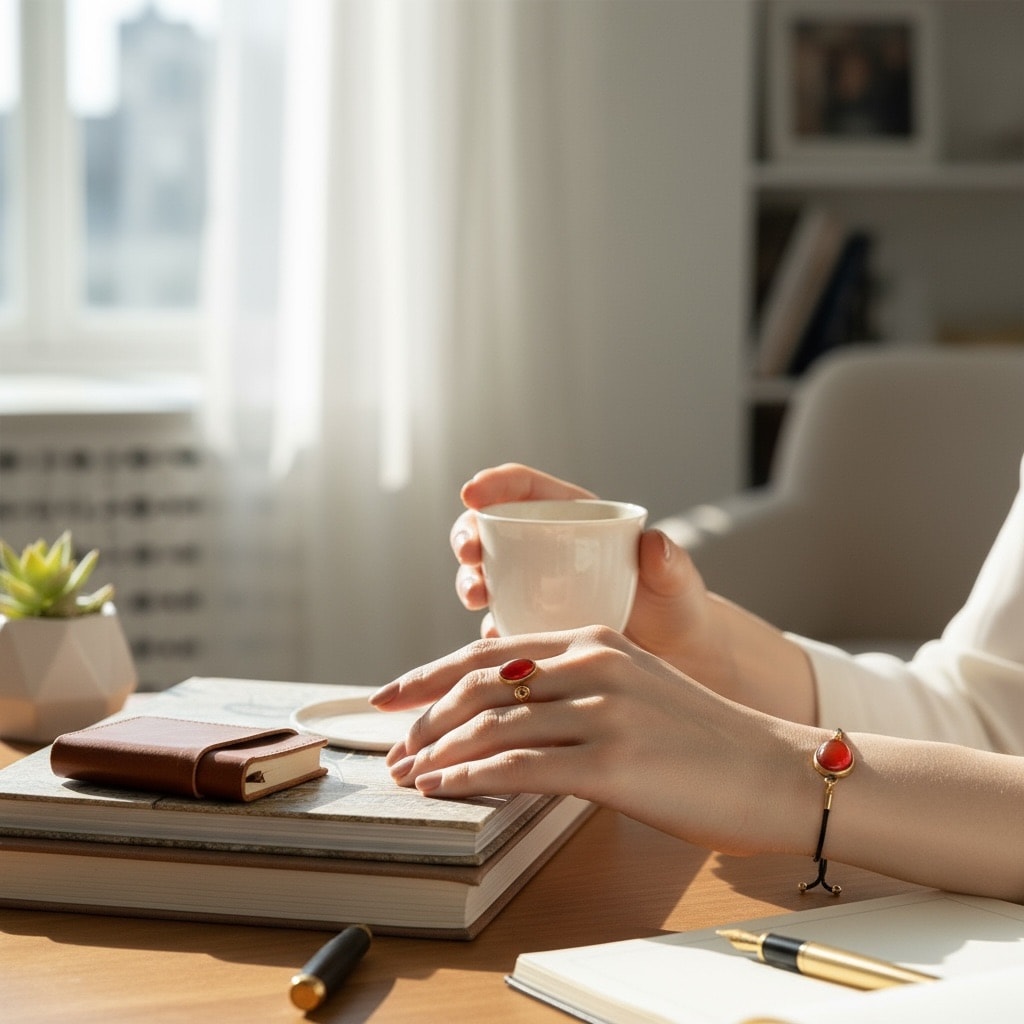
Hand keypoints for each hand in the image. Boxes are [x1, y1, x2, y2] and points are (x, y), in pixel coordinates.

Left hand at [370, 627, 817, 856]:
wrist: (776, 771)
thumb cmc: (703, 738)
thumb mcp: (634, 687)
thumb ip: (573, 686)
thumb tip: (505, 714)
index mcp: (595, 638)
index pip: (490, 651)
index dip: (431, 674)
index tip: (392, 697)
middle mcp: (594, 664)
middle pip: (479, 684)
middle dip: (422, 718)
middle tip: (392, 748)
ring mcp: (603, 711)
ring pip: (491, 726)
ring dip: (436, 753)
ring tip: (408, 776)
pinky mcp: (612, 763)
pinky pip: (518, 769)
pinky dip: (469, 778)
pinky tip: (443, 789)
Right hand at [452, 464, 727, 684]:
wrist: (674, 658)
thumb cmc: (676, 607)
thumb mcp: (677, 581)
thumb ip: (670, 562)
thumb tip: (655, 543)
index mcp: (574, 517)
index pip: (526, 489)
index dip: (494, 484)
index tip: (472, 493)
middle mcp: (545, 547)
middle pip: (490, 529)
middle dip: (467, 534)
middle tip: (469, 553)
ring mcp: (532, 588)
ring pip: (484, 574)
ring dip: (469, 581)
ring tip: (477, 596)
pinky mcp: (529, 626)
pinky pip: (497, 625)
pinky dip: (489, 631)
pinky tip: (497, 638)